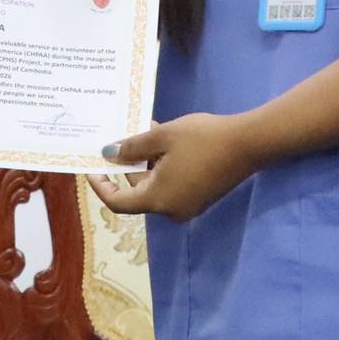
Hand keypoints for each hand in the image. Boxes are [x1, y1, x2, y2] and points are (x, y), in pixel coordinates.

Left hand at [87, 113, 259, 221]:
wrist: (247, 144)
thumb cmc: (201, 139)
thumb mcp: (161, 137)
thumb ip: (131, 148)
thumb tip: (108, 154)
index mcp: (158, 200)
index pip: (118, 202)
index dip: (101, 186)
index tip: (91, 167)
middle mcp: (171, 210)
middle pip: (138, 191)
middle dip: (128, 164)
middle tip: (122, 136)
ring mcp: (187, 205)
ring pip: (156, 184)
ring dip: (147, 161)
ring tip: (146, 129)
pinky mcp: (200, 196)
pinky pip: (172, 184)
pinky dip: (163, 165)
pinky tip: (165, 140)